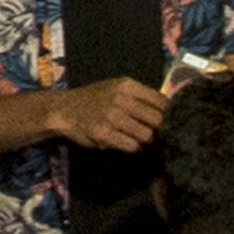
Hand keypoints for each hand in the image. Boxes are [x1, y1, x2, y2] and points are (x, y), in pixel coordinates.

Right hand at [55, 76, 172, 154]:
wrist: (64, 109)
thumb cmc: (95, 99)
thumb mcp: (117, 89)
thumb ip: (139, 97)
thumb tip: (169, 111)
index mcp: (127, 85)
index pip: (161, 101)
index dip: (169, 114)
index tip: (168, 121)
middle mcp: (121, 99)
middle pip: (157, 119)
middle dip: (159, 129)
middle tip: (155, 134)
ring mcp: (112, 116)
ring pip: (146, 135)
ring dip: (146, 140)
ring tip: (140, 139)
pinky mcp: (103, 134)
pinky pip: (131, 146)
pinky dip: (133, 147)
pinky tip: (127, 143)